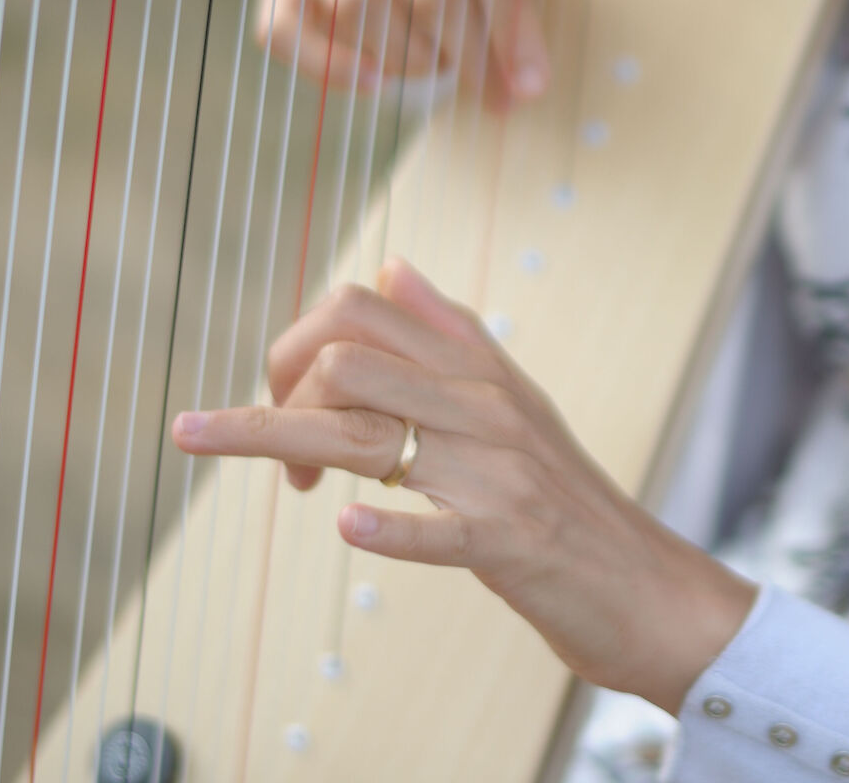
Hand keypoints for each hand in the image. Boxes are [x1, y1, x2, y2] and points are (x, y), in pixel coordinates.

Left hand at [169, 259, 757, 713]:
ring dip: (274, 444)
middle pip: (346, 360)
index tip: (277, 396)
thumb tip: (390, 265)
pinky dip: (387, 528)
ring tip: (206, 445)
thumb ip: (452, 332)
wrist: (642, 583)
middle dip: (273, 396)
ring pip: (366, 435)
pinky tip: (347, 528)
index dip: (296, 342)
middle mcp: (484, 408)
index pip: (364, 309)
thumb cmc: (566, 497)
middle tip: (270, 454)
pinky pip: (435, 527)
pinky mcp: (508, 543)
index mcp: (479, 370)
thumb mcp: (516, 399)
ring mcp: (496, 474)